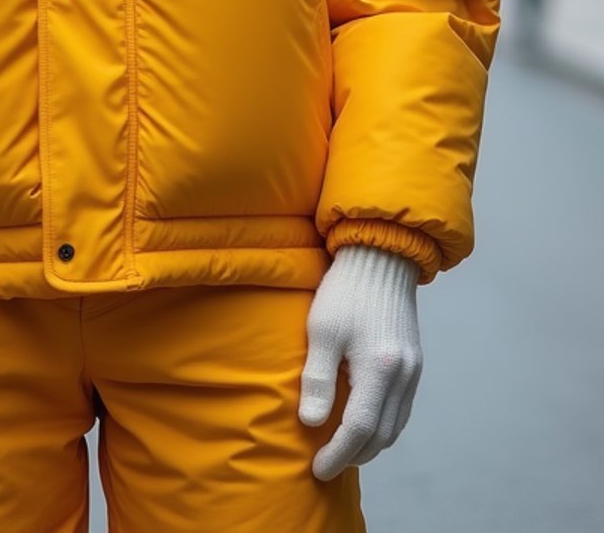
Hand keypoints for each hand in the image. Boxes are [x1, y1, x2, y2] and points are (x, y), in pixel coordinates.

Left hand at [298, 244, 421, 479]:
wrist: (380, 256)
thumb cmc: (345, 290)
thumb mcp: (321, 330)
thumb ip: (317, 378)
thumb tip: (311, 423)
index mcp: (380, 368)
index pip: (359, 429)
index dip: (337, 454)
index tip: (317, 469)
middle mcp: (403, 374)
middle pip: (382, 435)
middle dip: (354, 455)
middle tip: (326, 463)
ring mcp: (413, 369)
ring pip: (396, 426)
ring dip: (370, 444)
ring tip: (342, 448)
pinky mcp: (414, 361)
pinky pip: (402, 408)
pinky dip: (383, 425)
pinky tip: (363, 422)